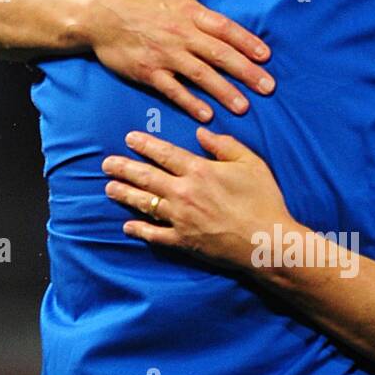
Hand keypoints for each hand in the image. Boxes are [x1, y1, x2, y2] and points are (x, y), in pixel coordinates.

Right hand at [87, 0, 273, 121]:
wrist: (101, 11)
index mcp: (191, 12)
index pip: (226, 28)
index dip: (248, 42)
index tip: (266, 57)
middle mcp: (182, 34)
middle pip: (219, 54)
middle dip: (246, 72)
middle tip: (268, 88)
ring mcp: (165, 55)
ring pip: (200, 74)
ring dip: (223, 91)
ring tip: (243, 107)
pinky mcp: (148, 72)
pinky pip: (173, 89)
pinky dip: (189, 102)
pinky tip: (207, 115)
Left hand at [102, 128, 293, 269]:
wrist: (266, 242)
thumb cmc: (264, 201)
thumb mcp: (251, 164)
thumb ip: (225, 146)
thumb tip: (201, 133)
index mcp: (199, 170)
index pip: (164, 153)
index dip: (144, 145)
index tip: (129, 138)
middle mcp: (184, 192)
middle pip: (146, 177)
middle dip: (123, 168)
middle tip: (107, 164)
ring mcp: (180, 218)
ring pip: (144, 203)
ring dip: (124, 194)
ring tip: (109, 188)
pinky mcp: (183, 241)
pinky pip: (154, 234)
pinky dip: (139, 230)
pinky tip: (127, 226)